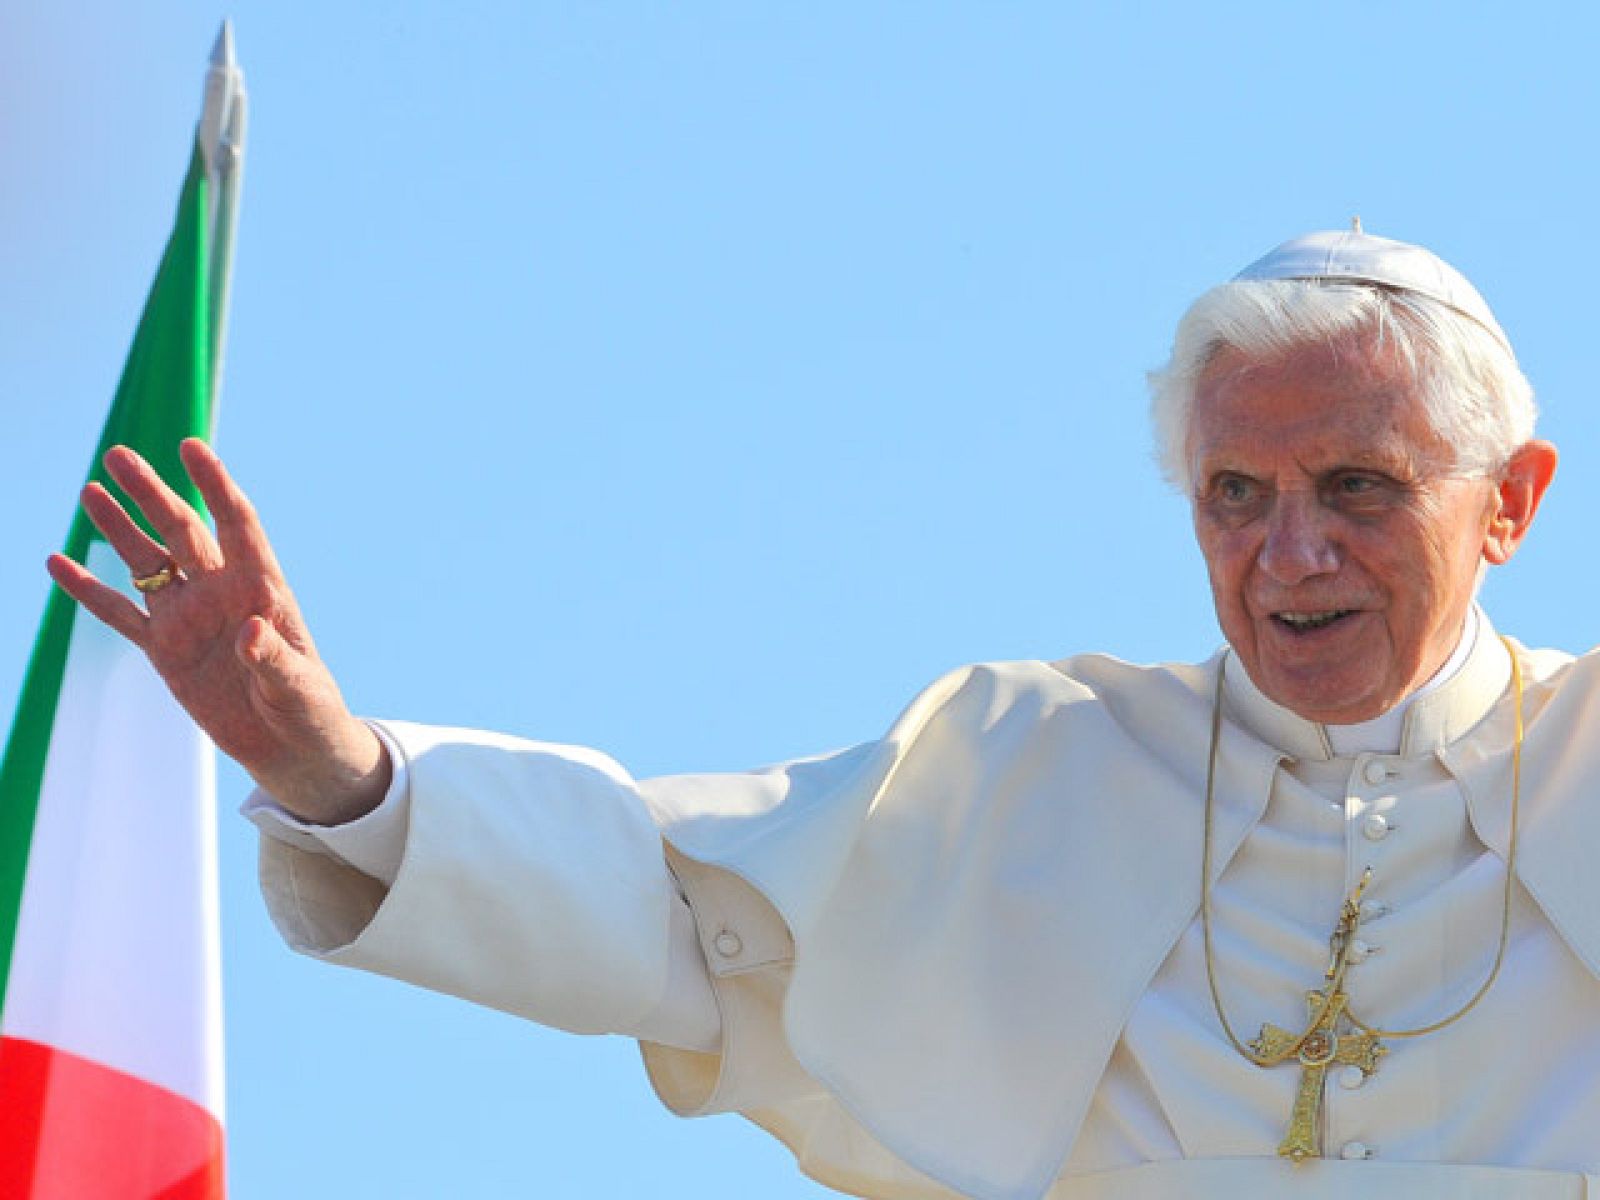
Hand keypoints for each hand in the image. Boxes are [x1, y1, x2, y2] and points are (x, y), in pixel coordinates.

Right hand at [46, 439, 389, 823]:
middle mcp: (222, 593)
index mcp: (263, 589)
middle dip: (151, 493)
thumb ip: (273, 658)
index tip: (192, 447)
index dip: (216, 485)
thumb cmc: (308, 709)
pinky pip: (121, 615)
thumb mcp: (297, 686)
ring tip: (91, 490)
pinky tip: (58, 563)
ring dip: (120, 528)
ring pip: (148, 563)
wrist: (292, 747)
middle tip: (117, 455)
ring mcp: (190, 618)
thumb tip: (250, 632)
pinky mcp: (166, 651)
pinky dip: (90, 591)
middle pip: (182, 531)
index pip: (238, 524)